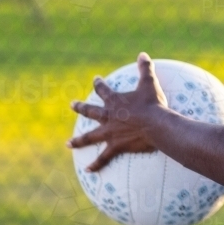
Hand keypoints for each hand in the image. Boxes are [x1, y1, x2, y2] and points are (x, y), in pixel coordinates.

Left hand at [67, 52, 168, 171]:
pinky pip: (104, 157)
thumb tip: (142, 54)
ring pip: (90, 137)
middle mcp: (108, 116)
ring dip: (79, 141)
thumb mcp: (149, 83)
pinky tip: (88, 170)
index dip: (98, 84)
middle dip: (80, 108)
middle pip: (90, 111)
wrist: (155, 125)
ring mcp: (110, 133)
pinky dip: (96, 164)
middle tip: (72, 105)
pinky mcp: (116, 146)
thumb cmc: (153, 104)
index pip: (103, 90)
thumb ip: (145, 68)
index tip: (95, 79)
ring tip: (68, 144)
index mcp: (115, 101)